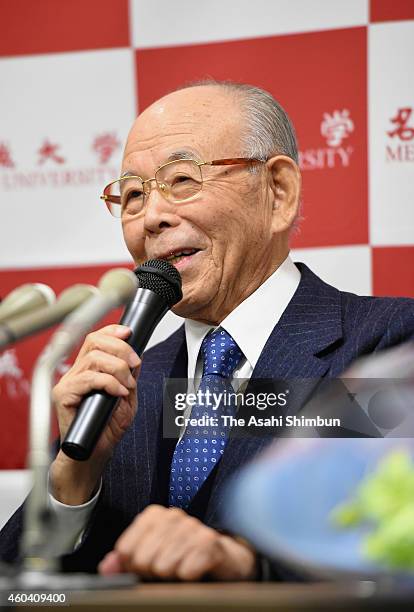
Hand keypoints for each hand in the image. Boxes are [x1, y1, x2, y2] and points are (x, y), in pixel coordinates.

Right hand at [50, 324, 140, 504]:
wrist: (93, 454)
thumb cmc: (105, 430)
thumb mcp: (127, 399)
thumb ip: (130, 377)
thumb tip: (136, 358)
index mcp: (88, 369)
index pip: (96, 338)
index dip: (112, 331)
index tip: (129, 333)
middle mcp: (76, 373)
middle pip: (94, 341)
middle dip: (120, 349)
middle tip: (134, 364)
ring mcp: (68, 383)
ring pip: (93, 358)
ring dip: (118, 369)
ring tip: (127, 386)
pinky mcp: (63, 395)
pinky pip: (88, 378)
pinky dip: (109, 383)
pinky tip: (118, 393)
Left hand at [98, 505, 256, 580]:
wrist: (225, 558)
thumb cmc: (184, 556)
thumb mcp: (151, 556)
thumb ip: (125, 561)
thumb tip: (106, 566)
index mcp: (154, 515)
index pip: (125, 549)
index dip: (133, 567)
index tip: (148, 566)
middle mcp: (173, 516)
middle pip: (142, 560)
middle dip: (152, 573)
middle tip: (169, 570)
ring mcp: (193, 527)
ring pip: (163, 567)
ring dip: (172, 576)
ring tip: (183, 569)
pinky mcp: (210, 543)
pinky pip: (186, 571)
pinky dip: (189, 578)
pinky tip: (197, 571)